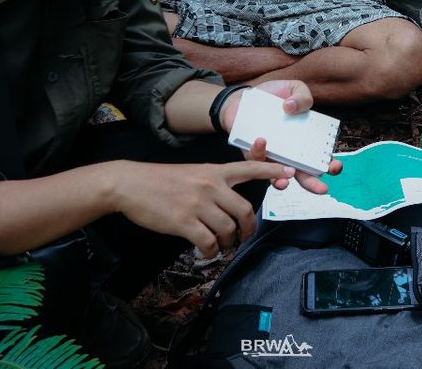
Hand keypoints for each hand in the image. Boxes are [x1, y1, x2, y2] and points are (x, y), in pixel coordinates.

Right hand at [111, 160, 295, 257]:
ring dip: (226, 244)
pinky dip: (209, 252)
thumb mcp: (192, 174)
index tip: (291, 172)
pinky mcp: (184, 221)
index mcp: (214, 172)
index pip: (249, 168)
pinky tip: (204, 252)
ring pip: (228, 230)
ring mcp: (198, 204)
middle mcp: (210, 186)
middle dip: (247, 230)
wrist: (130, 184)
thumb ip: (212, 185)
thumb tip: (229, 207)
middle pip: (245, 211)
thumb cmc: (160, 181)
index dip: (272, 170)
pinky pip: (208, 243)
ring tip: (218, 247)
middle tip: (242, 238)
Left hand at [221, 79, 342, 193]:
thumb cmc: (272, 97)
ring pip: (277, 176)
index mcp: (305, 141)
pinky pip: (255, 161)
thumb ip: (303, 96)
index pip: (321, 159)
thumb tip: (291, 106)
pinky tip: (262, 140)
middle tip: (322, 189)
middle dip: (313, 184)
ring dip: (282, 181)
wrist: (243, 98)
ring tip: (285, 180)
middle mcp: (290, 155)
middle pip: (304, 176)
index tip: (334, 166)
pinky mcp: (251, 156)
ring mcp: (271, 157)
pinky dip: (259, 153)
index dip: (330, 166)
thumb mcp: (294, 89)